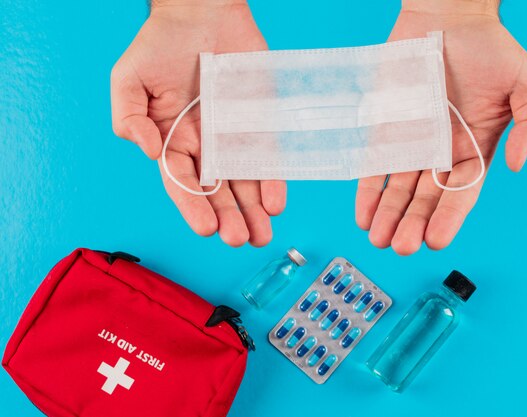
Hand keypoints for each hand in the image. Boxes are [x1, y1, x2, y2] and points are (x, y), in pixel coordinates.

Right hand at [111, 0, 285, 246]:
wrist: (203, 10)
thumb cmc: (162, 44)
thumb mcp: (129, 79)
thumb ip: (128, 118)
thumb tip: (149, 151)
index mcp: (173, 140)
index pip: (183, 182)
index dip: (194, 206)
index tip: (207, 227)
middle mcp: (205, 145)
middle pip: (218, 190)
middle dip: (229, 217)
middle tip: (239, 238)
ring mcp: (235, 136)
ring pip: (245, 181)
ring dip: (254, 210)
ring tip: (262, 235)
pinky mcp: (260, 122)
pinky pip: (268, 156)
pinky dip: (273, 179)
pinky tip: (276, 202)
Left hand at [356, 0, 526, 254]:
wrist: (447, 17)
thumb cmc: (490, 49)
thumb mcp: (526, 83)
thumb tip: (518, 165)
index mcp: (475, 149)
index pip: (462, 193)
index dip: (449, 217)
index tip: (435, 239)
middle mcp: (441, 154)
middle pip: (426, 199)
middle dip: (413, 223)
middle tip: (401, 246)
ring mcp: (412, 144)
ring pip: (398, 189)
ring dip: (388, 216)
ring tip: (378, 240)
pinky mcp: (386, 130)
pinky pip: (375, 165)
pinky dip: (368, 191)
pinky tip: (362, 215)